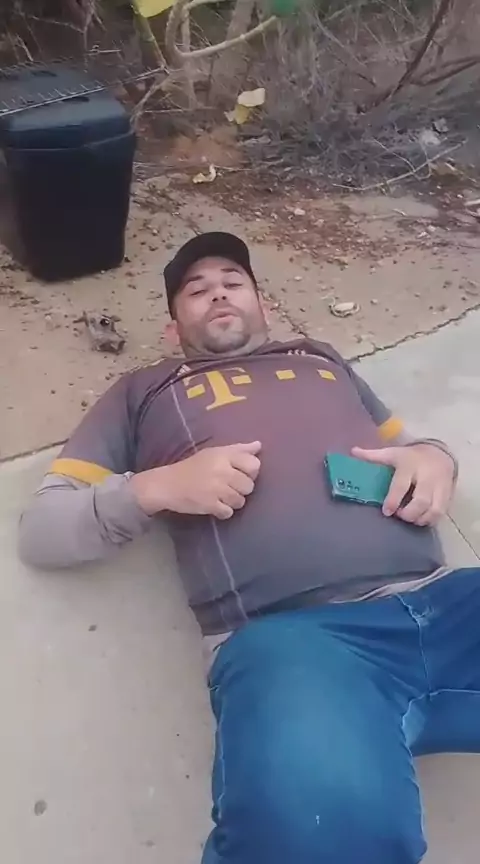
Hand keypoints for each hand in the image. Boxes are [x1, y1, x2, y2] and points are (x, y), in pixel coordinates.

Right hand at [130, 441, 260, 519]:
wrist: (167, 484)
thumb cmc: (193, 467)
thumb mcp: (214, 453)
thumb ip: (238, 449)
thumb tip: (259, 446)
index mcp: (223, 455)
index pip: (254, 465)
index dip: (250, 472)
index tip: (239, 473)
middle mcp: (222, 471)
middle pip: (249, 485)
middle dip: (241, 489)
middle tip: (227, 486)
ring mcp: (216, 489)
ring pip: (240, 500)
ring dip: (233, 501)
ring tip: (220, 496)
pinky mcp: (210, 505)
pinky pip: (229, 512)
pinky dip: (223, 512)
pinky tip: (215, 505)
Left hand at [351, 443, 455, 526]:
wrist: (440, 452)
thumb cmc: (411, 456)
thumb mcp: (393, 453)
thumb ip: (373, 455)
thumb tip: (353, 451)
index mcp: (409, 465)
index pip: (401, 485)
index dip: (393, 500)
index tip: (387, 511)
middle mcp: (426, 476)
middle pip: (421, 500)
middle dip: (410, 513)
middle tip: (400, 516)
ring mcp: (440, 486)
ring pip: (435, 509)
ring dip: (421, 519)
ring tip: (411, 520)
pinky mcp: (448, 494)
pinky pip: (443, 512)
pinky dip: (431, 520)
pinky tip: (422, 520)